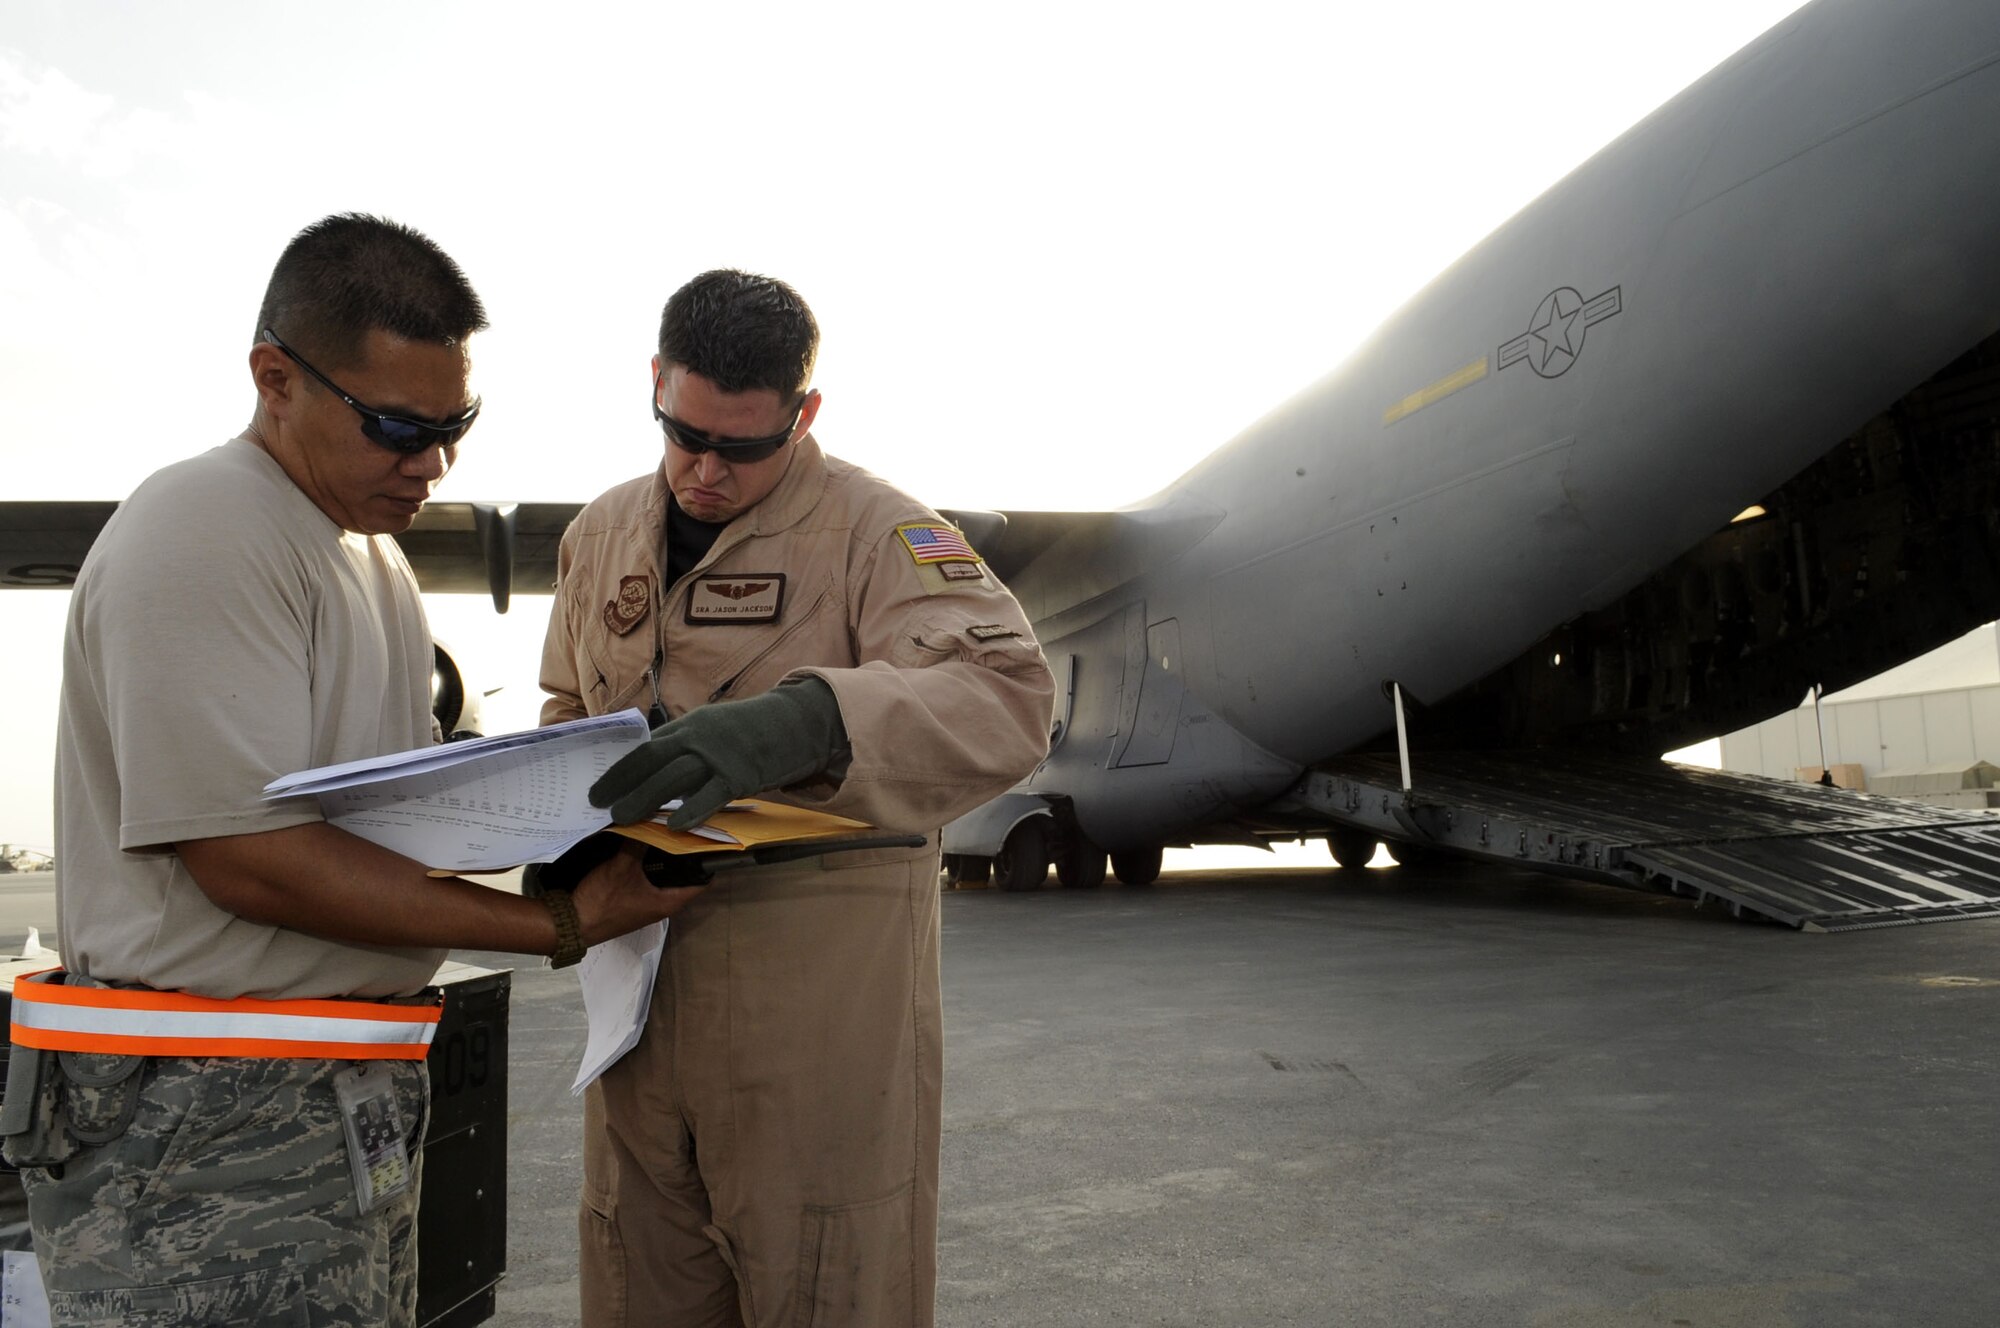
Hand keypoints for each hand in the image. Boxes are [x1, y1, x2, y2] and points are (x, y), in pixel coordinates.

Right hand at [568, 840, 702, 944]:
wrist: (572, 924)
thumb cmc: (602, 901)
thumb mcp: (622, 867)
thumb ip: (638, 845)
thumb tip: (648, 823)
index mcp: (669, 902)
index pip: (701, 882)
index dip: (707, 863)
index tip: (706, 841)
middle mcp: (662, 906)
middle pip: (682, 878)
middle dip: (682, 856)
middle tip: (684, 831)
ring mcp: (647, 906)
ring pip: (663, 879)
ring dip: (663, 861)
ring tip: (663, 834)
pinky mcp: (632, 903)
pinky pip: (647, 882)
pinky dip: (647, 868)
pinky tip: (641, 849)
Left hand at [590, 677, 848, 827]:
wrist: (796, 722)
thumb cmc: (752, 730)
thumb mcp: (714, 727)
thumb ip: (686, 744)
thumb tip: (656, 768)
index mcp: (688, 725)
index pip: (644, 747)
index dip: (619, 768)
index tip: (599, 786)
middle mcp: (697, 736)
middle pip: (651, 760)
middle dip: (621, 783)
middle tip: (599, 804)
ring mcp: (718, 755)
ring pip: (672, 777)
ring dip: (643, 798)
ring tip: (622, 817)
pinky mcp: (740, 774)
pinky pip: (710, 795)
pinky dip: (690, 809)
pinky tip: (673, 825)